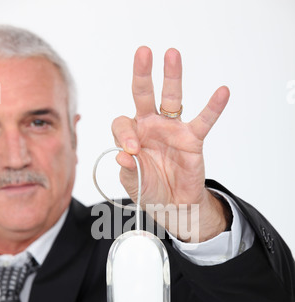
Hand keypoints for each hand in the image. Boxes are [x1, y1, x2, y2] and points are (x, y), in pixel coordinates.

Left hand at [112, 47, 230, 241]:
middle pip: (143, 95)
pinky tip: (222, 92)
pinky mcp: (192, 139)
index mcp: (132, 135)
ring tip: (172, 54)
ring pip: (172, 98)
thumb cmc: (150, 190)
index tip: (132, 150)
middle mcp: (151, 126)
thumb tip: (122, 156)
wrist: (173, 204)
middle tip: (143, 53)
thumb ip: (128, 170)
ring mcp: (172, 129)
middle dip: (142, 74)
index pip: (123, 122)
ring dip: (172, 77)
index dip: (125, 133)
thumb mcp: (134, 183)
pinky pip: (204, 121)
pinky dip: (213, 107)